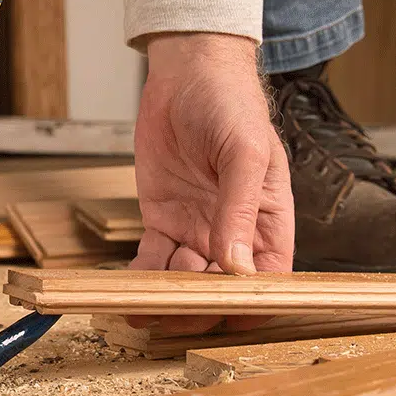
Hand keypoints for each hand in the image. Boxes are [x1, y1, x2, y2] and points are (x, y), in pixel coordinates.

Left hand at [126, 33, 294, 335]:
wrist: (188, 74)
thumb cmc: (231, 105)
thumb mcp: (244, 152)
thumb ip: (239, 208)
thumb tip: (236, 264)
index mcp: (267, 220)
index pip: (266, 277)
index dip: (249, 304)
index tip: (226, 321)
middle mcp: (233, 231)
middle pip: (219, 286)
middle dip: (197, 307)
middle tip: (170, 320)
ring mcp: (196, 226)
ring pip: (182, 278)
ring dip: (164, 299)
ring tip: (141, 315)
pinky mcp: (162, 217)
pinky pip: (152, 257)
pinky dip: (141, 277)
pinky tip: (128, 291)